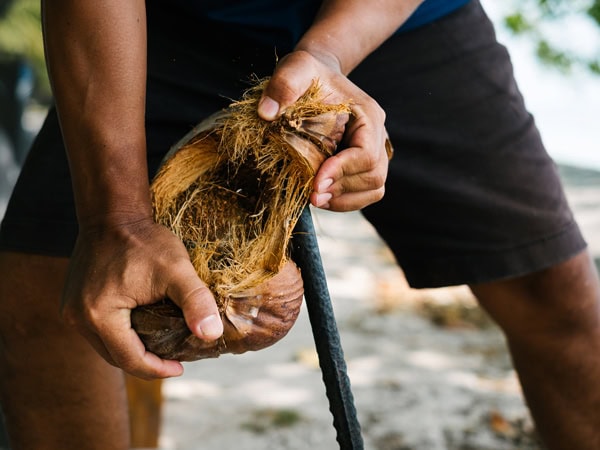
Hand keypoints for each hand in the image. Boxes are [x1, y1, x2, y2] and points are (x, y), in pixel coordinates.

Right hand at [60, 218, 222, 378]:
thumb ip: (196, 301)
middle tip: (175, 359)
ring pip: (106, 346)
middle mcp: (78, 317)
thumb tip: (211, 335)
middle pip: (115, 357)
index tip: (182, 367)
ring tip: (162, 348)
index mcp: (99, 314)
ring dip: (133, 350)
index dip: (157, 369)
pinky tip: (143, 331)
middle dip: (147, 363)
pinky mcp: (74, 302)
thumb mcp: (177, 269)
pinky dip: (121, 336)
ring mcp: (72, 310)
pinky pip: (99, 331)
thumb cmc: (145, 240)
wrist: (113, 214)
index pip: (129, 359)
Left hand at [258, 50, 389, 211]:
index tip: (315, 181)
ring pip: (373, 189)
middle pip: (375, 177)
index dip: (342, 171)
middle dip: (342, 189)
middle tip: (312, 195)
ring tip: (315, 198)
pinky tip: (319, 195)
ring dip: (344, 200)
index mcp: (369, 115)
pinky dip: (343, 200)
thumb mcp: (296, 68)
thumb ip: (284, 84)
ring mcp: (372, 152)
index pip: (367, 154)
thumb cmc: (309, 72)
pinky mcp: (360, 165)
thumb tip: (266, 113)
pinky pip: (363, 193)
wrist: (317, 76)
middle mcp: (376, 136)